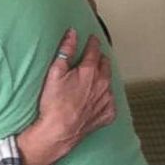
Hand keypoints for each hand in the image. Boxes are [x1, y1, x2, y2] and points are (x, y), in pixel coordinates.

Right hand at [17, 29, 115, 164]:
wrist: (59, 131)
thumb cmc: (54, 102)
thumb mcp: (55, 72)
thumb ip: (66, 50)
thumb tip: (72, 33)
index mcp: (90, 71)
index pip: (95, 50)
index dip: (93, 43)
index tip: (92, 39)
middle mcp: (103, 83)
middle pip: (105, 64)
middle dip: (99, 59)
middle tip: (91, 59)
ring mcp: (107, 99)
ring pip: (109, 82)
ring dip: (102, 78)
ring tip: (91, 80)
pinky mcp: (108, 114)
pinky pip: (109, 100)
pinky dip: (103, 97)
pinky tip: (94, 99)